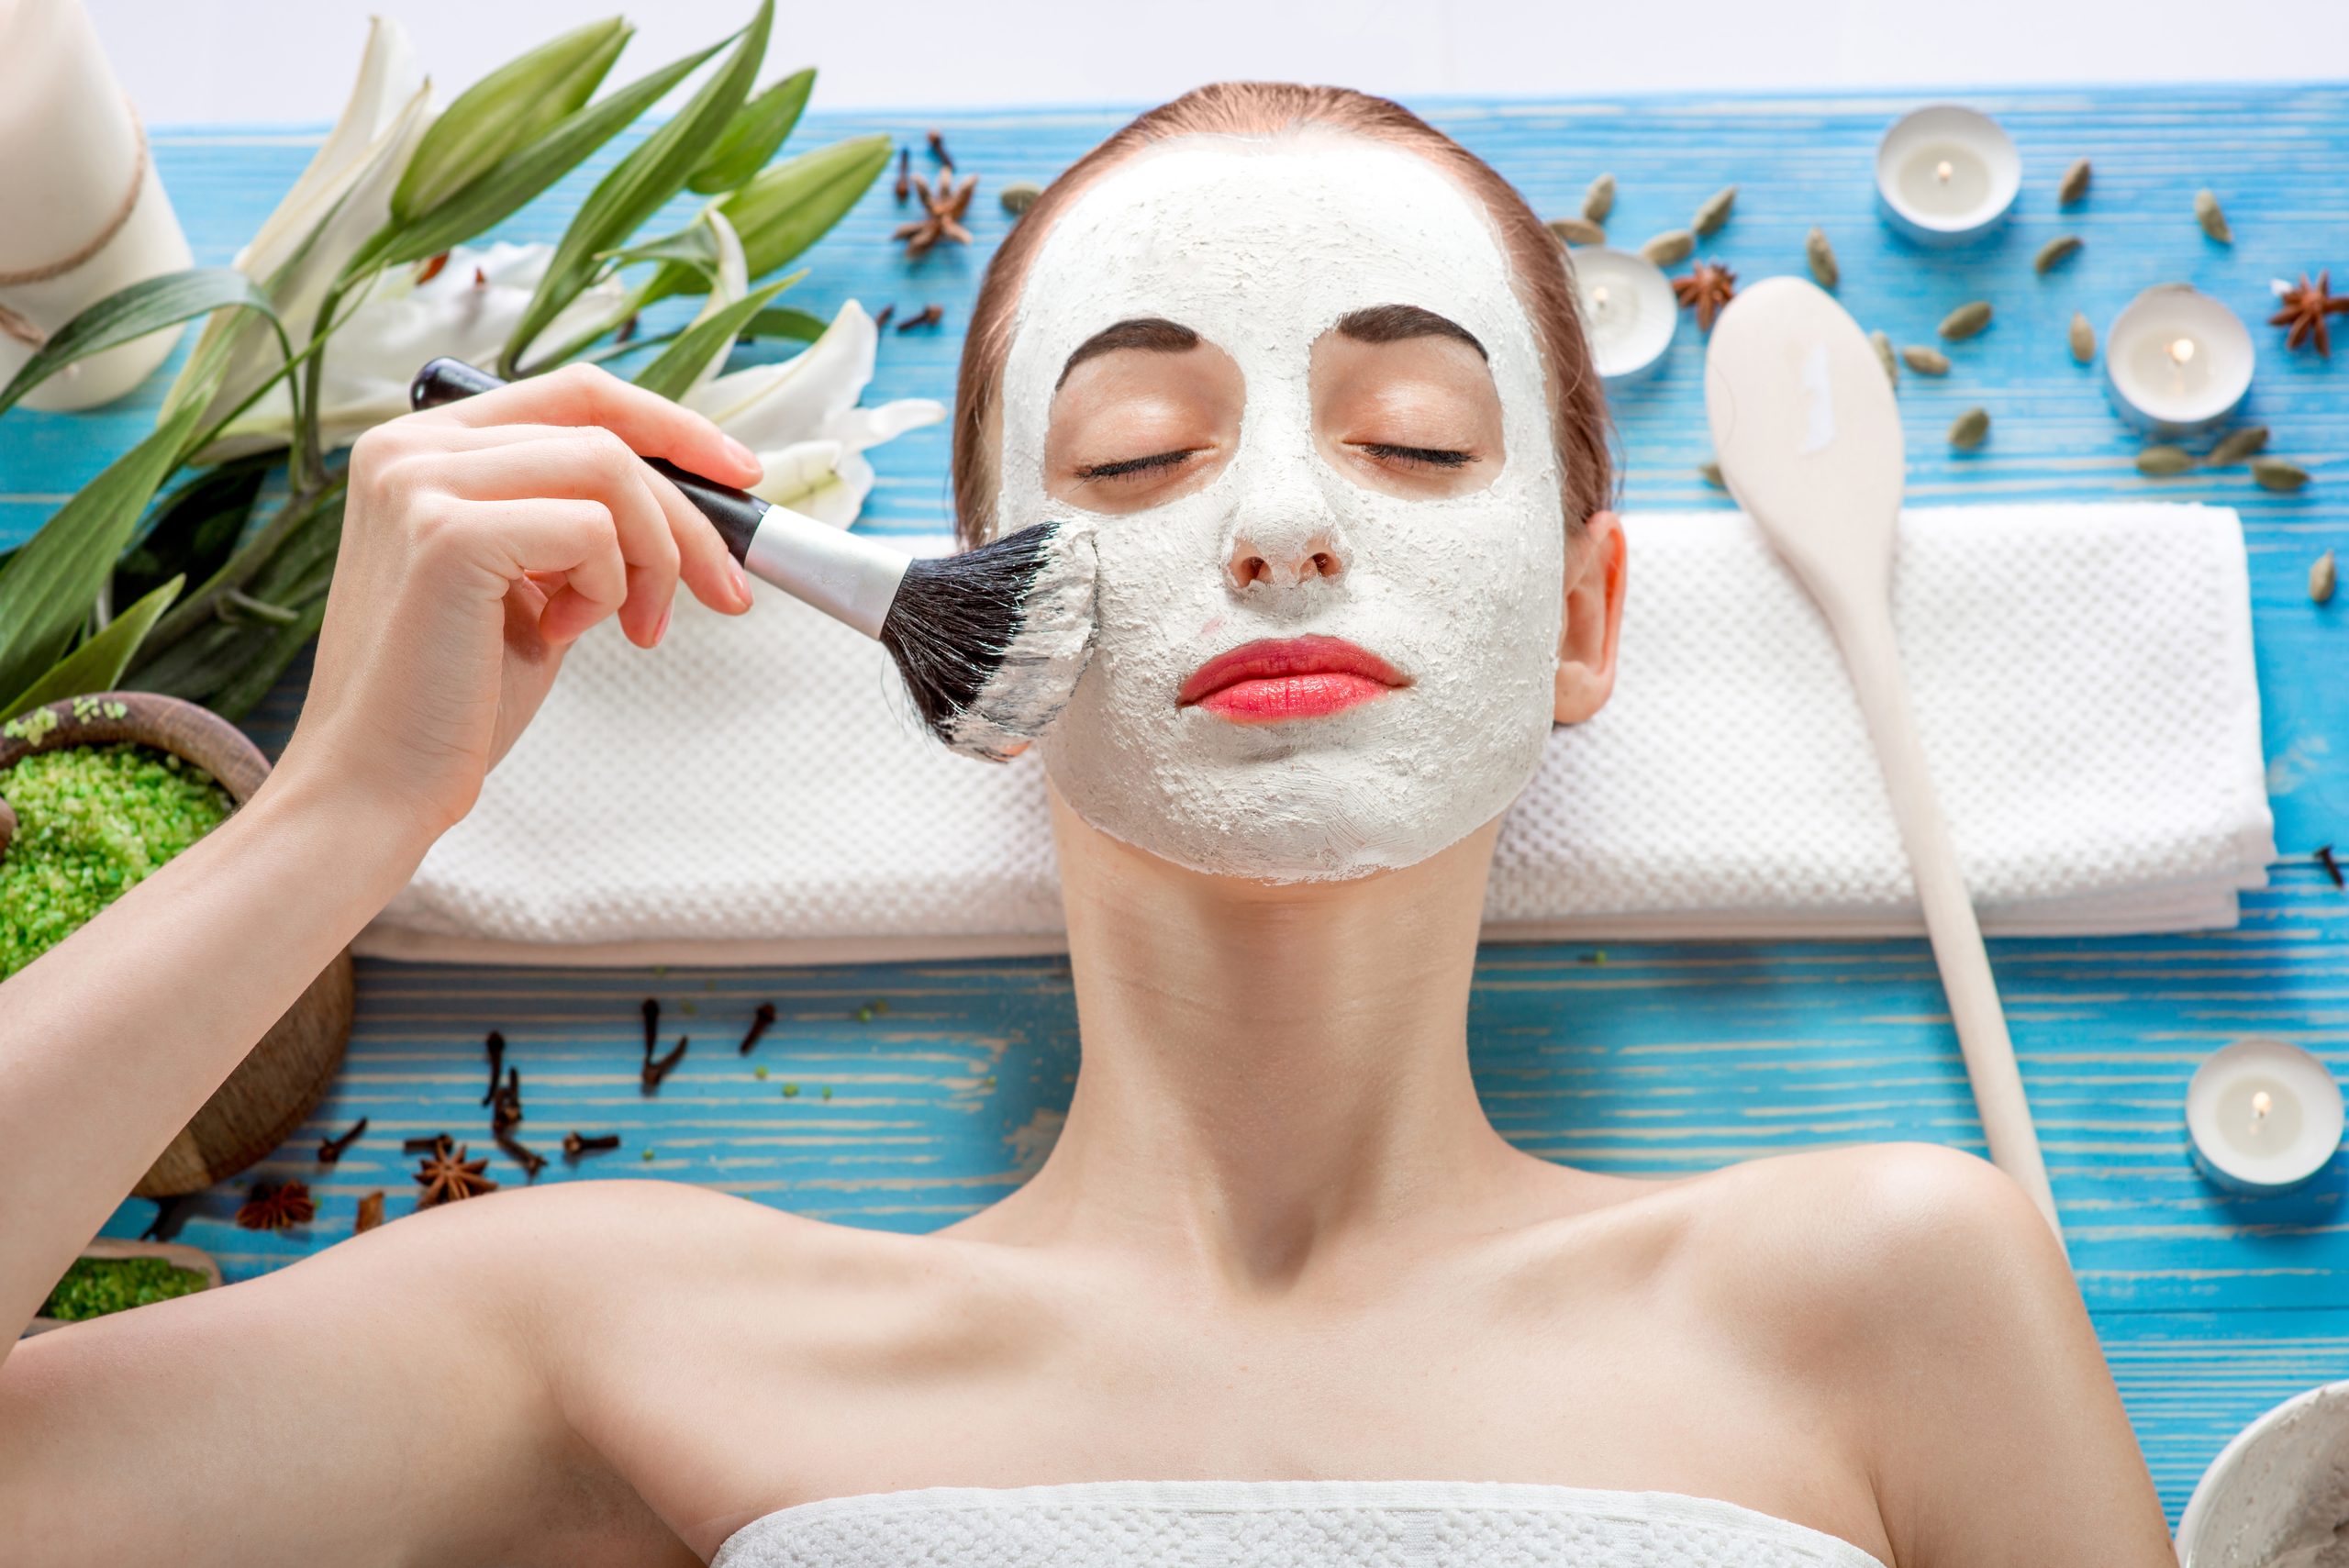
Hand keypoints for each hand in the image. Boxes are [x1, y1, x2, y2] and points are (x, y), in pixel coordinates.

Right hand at [272, 363, 761, 852]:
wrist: (378, 783)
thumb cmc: (454, 698)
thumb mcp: (530, 584)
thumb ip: (577, 524)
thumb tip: (685, 502)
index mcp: (424, 448)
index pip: (574, 395)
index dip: (670, 425)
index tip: (740, 474)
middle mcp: (410, 447)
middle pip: (604, 434)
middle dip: (689, 518)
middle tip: (727, 590)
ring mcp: (421, 482)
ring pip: (611, 471)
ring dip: (654, 559)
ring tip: (634, 627)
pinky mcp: (446, 533)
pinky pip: (591, 528)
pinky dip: (607, 587)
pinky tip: (564, 636)